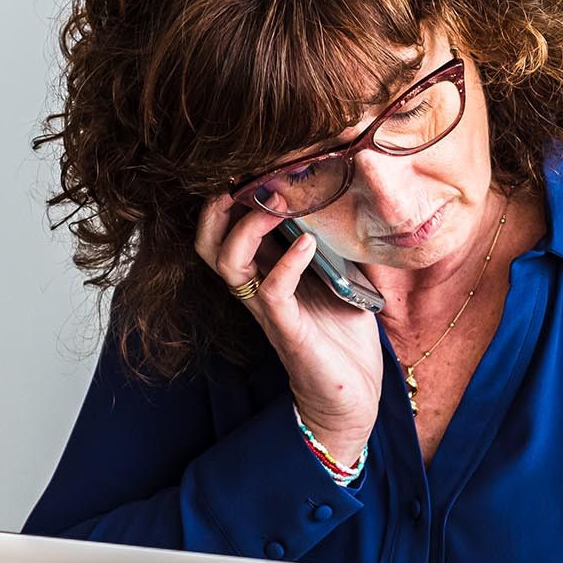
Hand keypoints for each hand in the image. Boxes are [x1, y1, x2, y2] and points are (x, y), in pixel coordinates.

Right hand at [195, 194, 383, 459]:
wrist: (354, 397)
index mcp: (266, 274)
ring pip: (227, 262)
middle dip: (218, 207)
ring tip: (276, 203)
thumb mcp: (341, 278)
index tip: (256, 166)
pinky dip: (286, 262)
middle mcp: (257, 289)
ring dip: (248, 227)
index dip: (232, 198)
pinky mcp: (287, 330)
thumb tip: (350, 200)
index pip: (226, 230)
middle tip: (246, 179)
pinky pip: (271, 291)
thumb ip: (335, 244)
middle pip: (208, 242)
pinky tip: (307, 242)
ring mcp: (268, 310)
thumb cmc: (345, 338)